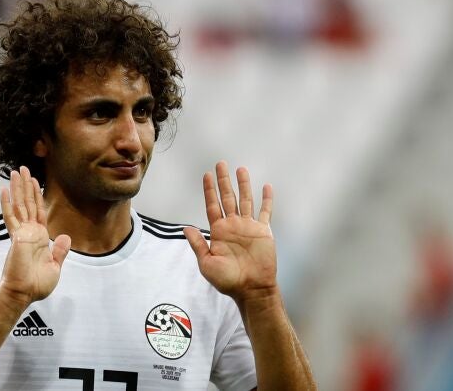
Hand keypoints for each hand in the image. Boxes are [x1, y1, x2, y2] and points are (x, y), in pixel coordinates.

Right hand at [0, 167, 70, 308]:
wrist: (23, 293)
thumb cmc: (36, 284)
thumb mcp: (55, 267)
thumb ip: (59, 251)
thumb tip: (65, 236)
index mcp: (39, 238)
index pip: (38, 211)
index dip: (37, 196)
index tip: (34, 181)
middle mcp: (29, 232)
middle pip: (28, 203)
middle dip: (26, 185)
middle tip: (22, 168)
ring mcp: (21, 233)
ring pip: (20, 205)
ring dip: (18, 188)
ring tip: (15, 172)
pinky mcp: (16, 237)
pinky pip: (11, 217)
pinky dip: (7, 203)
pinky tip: (5, 190)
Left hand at [184, 161, 276, 304]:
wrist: (251, 289)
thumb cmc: (228, 280)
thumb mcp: (207, 263)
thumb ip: (198, 244)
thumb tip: (186, 228)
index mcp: (218, 231)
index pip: (212, 205)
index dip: (209, 190)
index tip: (206, 174)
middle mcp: (233, 225)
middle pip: (228, 197)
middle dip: (224, 181)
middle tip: (220, 163)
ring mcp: (249, 227)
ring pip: (246, 200)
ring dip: (243, 185)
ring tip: (240, 169)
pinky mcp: (264, 231)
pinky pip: (266, 212)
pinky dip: (267, 199)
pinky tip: (266, 186)